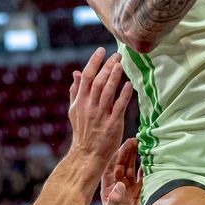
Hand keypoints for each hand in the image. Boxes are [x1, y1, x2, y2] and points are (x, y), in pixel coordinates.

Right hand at [67, 49, 133, 168]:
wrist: (87, 154)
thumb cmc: (83, 131)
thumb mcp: (74, 110)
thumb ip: (76, 91)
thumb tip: (75, 73)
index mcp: (80, 101)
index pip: (86, 77)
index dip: (94, 62)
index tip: (101, 51)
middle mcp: (89, 106)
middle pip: (97, 82)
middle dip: (107, 66)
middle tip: (117, 55)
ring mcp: (100, 115)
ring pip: (107, 92)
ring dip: (114, 77)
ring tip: (121, 64)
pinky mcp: (112, 124)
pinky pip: (119, 107)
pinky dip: (124, 95)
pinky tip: (129, 85)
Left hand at [101, 139, 143, 204]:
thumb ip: (114, 202)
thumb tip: (119, 186)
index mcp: (109, 191)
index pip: (111, 168)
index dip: (116, 156)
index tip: (123, 146)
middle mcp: (119, 189)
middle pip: (122, 166)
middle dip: (128, 153)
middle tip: (135, 140)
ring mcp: (130, 191)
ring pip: (133, 170)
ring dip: (137, 158)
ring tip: (144, 145)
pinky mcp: (141, 196)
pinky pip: (144, 179)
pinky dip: (148, 169)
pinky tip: (152, 160)